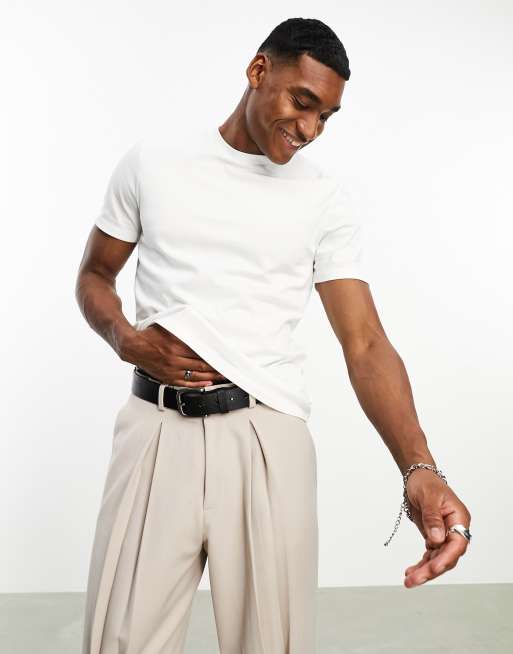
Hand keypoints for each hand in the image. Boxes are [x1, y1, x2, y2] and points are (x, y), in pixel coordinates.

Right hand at [119, 323, 230, 386]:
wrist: (133, 347)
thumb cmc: (150, 335)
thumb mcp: (168, 328)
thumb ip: (183, 328)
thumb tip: (199, 329)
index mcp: (176, 346)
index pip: (201, 353)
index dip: (214, 356)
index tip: (224, 356)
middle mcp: (174, 360)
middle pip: (201, 366)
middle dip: (216, 368)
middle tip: (228, 368)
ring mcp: (171, 371)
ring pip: (196, 376)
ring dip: (211, 377)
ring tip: (222, 376)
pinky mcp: (168, 378)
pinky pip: (186, 384)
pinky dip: (199, 384)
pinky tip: (208, 383)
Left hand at [402, 468, 470, 587]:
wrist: (417, 478)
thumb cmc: (426, 483)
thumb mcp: (428, 497)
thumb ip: (433, 518)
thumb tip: (437, 539)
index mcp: (459, 519)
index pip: (457, 544)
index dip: (446, 558)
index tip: (434, 568)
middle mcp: (454, 530)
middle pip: (447, 556)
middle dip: (431, 570)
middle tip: (414, 580)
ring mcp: (445, 535)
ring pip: (438, 559)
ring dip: (424, 571)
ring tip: (409, 580)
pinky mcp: (434, 537)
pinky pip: (430, 555)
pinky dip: (421, 564)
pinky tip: (410, 572)